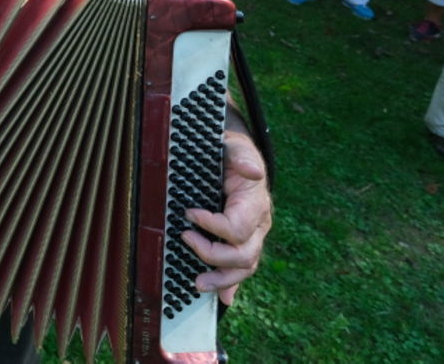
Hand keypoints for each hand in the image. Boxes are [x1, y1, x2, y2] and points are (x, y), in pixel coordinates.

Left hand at [182, 130, 272, 305]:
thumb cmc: (232, 152)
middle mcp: (258, 225)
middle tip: (185, 239)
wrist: (237, 156)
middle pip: (243, 255)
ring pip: (245, 267)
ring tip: (197, 284)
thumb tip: (252, 172)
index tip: (188, 214)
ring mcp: (253, 236)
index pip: (237, 228)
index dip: (212, 226)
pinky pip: (242, 268)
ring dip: (222, 279)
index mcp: (255, 204)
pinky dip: (231, 284)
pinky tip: (223, 298)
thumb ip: (241, 157)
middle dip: (213, 255)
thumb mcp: (235, 146)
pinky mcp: (244, 242)